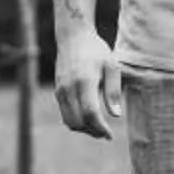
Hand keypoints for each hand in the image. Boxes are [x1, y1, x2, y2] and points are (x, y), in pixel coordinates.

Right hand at [53, 24, 122, 139]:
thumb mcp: (111, 66)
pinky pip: (65, 115)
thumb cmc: (96, 51)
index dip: (100, 128)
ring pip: (69, 121)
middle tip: (106, 133)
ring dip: (84, 129)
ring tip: (98, 128)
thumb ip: (113, 91)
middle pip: (78, 122)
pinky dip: (76, 122)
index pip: (90, 113)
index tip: (110, 135)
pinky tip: (88, 119)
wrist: (73, 38)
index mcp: (84, 80)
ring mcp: (61, 91)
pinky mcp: (57, 92)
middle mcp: (69, 88)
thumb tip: (116, 115)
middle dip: (93, 131)